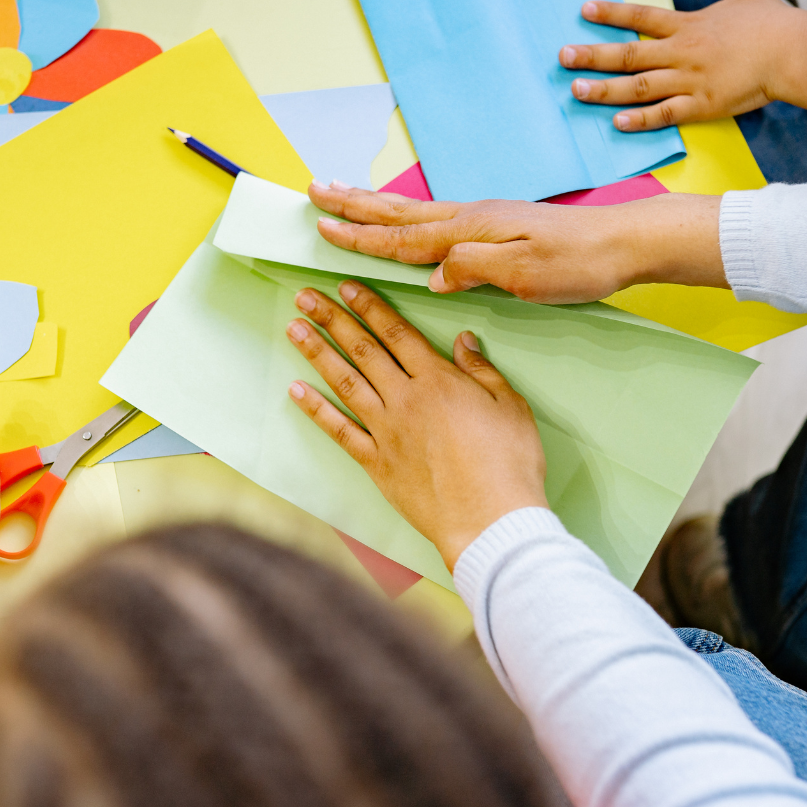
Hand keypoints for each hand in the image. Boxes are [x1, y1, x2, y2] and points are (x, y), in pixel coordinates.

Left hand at [286, 281, 547, 570]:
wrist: (490, 519)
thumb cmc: (509, 464)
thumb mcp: (511, 406)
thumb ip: (482, 371)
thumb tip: (464, 340)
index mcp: (438, 381)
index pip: (396, 333)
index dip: (370, 306)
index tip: (347, 287)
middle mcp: (405, 400)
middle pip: (364, 350)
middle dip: (333, 319)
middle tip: (306, 297)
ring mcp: (387, 432)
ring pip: (345, 383)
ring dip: (317, 353)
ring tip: (294, 329)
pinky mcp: (378, 464)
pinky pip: (340, 431)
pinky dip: (316, 410)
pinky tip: (297, 391)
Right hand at [309, 180, 724, 302]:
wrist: (623, 243)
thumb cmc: (578, 262)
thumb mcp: (525, 273)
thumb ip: (473, 268)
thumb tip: (429, 274)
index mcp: (471, 230)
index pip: (403, 237)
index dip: (361, 236)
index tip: (322, 228)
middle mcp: (471, 218)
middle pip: (400, 214)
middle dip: (355, 207)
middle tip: (314, 192)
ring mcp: (484, 220)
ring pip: (415, 213)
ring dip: (375, 207)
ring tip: (343, 195)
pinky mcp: (496, 227)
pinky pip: (436, 220)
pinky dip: (407, 218)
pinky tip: (404, 221)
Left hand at [561, 0, 803, 130]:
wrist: (795, 53)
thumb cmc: (771, 22)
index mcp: (688, 25)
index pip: (642, 16)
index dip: (612, 12)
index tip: (584, 10)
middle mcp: (683, 52)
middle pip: (630, 53)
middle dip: (593, 55)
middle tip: (563, 56)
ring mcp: (691, 80)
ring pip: (640, 86)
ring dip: (606, 89)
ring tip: (576, 90)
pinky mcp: (703, 105)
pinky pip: (665, 115)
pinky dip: (641, 120)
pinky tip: (616, 123)